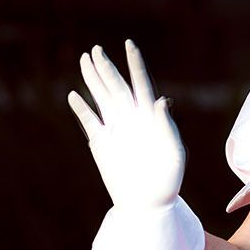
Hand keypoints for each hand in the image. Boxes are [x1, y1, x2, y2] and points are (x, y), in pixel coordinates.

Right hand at [69, 41, 185, 212]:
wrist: (148, 205)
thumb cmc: (168, 181)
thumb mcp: (175, 153)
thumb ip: (168, 127)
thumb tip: (163, 100)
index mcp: (150, 117)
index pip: (141, 84)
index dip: (135, 64)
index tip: (129, 45)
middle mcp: (131, 118)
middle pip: (116, 86)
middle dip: (106, 67)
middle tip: (96, 49)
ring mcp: (115, 129)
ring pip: (101, 98)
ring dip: (93, 80)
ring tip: (84, 60)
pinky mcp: (100, 144)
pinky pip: (89, 121)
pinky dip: (81, 108)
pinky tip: (74, 95)